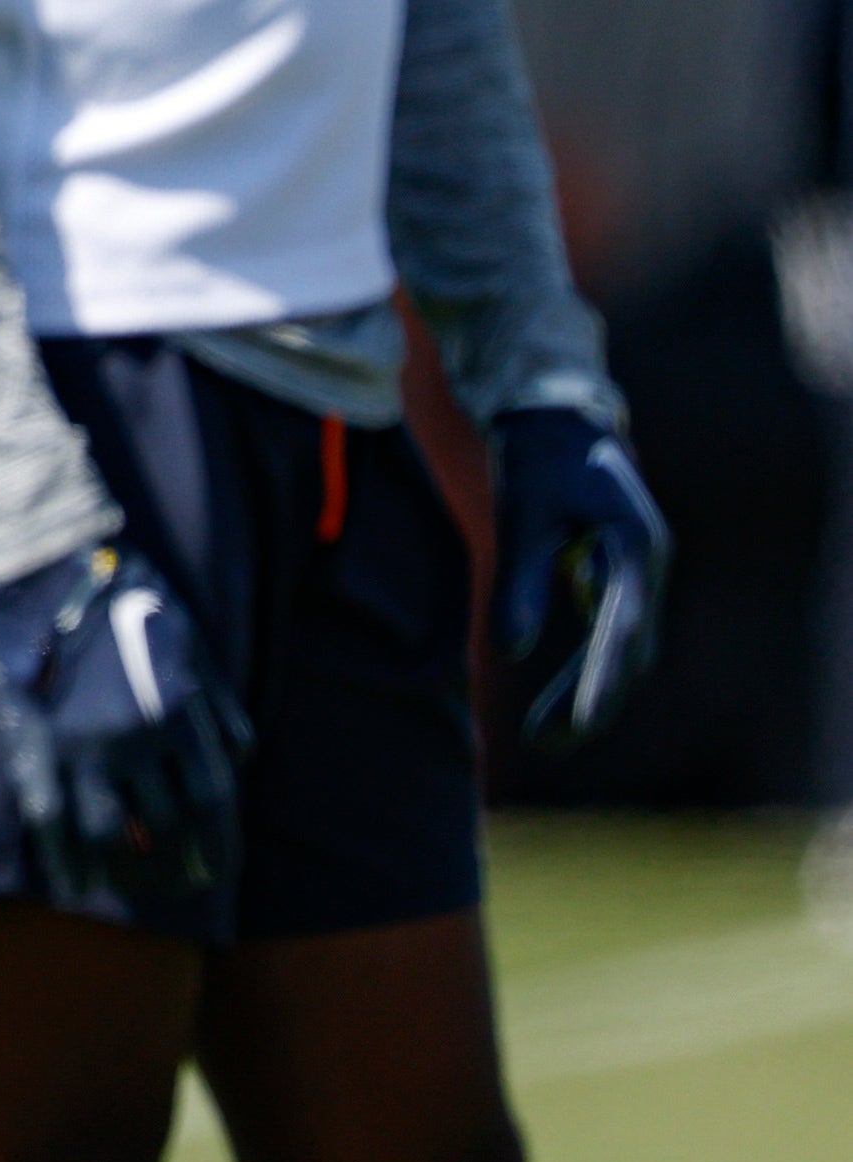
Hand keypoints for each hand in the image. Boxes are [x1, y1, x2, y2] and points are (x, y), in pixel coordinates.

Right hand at [0, 542, 249, 922]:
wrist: (46, 564)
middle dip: (175, 863)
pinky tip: (75, 886)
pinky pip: (52, 820)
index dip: (218, 847)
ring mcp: (83, 744)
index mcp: (181, 714)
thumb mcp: (193, 644)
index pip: (214, 803)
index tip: (217, 871)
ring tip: (128, 882)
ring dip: (124, 869)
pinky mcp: (35, 741)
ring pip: (111, 833)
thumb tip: (239, 759)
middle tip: (174, 884)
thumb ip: (219, 706)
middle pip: (166, 826)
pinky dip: (66, 862)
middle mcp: (138, 738)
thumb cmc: (126, 597)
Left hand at [492, 408, 668, 747]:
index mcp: (637, 548)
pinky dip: (589, 668)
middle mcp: (648, 566)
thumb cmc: (540, 461)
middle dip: (595, 699)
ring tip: (546, 737)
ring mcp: (639, 573)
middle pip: (629, 650)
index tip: (582, 727)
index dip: (601, 682)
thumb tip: (512, 651)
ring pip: (622, 648)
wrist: (557, 418)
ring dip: (591, 691)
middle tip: (550, 743)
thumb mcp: (524, 515)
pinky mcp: (620, 576)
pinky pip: (610, 634)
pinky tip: (559, 703)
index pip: (622, 630)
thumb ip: (522, 580)